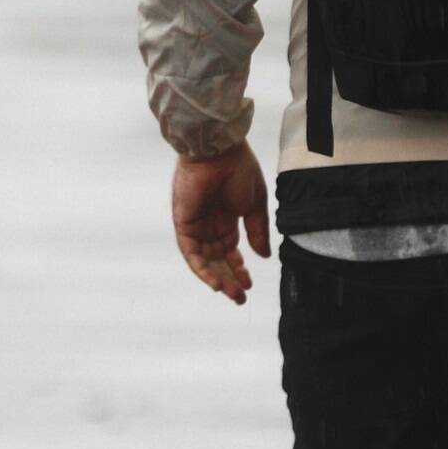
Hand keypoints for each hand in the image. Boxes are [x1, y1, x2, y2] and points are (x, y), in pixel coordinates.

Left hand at [172, 144, 269, 304]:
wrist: (219, 151)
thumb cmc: (239, 170)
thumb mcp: (255, 205)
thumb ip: (257, 231)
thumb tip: (263, 255)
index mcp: (228, 217)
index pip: (231, 250)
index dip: (240, 268)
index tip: (249, 284)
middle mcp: (210, 224)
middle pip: (218, 260)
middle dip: (229, 279)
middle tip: (240, 297)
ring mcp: (196, 224)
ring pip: (205, 260)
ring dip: (217, 278)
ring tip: (232, 293)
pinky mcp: (184, 223)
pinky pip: (191, 253)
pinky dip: (201, 269)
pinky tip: (215, 282)